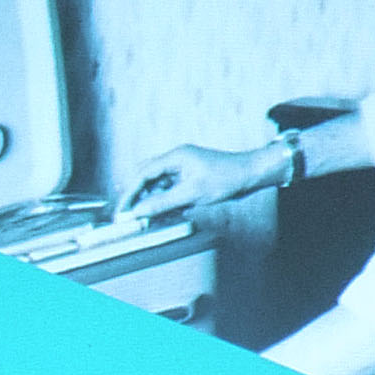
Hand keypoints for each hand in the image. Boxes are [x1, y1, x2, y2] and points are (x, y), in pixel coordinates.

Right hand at [118, 138, 285, 220]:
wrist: (251, 174)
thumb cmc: (227, 177)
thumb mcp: (192, 193)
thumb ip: (162, 203)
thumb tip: (139, 211)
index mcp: (175, 157)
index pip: (142, 174)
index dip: (129, 193)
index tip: (123, 210)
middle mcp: (176, 159)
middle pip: (145, 177)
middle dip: (136, 196)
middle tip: (129, 215)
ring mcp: (182, 168)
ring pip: (156, 184)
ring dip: (150, 200)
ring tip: (146, 217)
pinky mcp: (188, 177)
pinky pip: (168, 189)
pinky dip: (163, 201)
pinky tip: (163, 213)